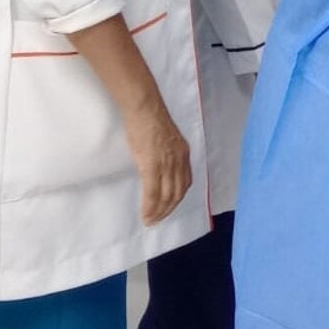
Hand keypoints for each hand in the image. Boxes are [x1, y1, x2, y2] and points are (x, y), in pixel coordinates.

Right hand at [124, 103, 191, 225]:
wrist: (144, 107)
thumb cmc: (150, 118)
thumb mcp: (166, 138)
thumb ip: (167, 152)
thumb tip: (158, 166)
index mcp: (183, 153)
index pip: (185, 183)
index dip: (177, 199)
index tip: (167, 208)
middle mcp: (179, 160)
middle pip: (177, 193)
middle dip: (167, 210)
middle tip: (156, 220)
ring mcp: (166, 163)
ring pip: (166, 196)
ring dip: (158, 212)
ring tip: (149, 221)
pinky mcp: (152, 165)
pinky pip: (152, 192)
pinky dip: (149, 207)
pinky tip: (145, 215)